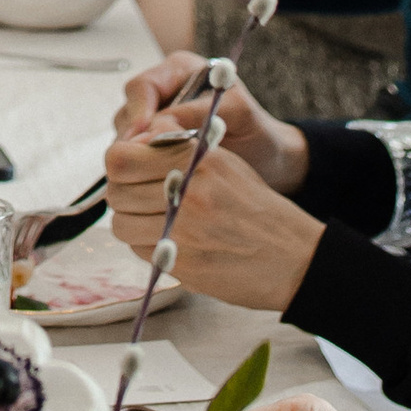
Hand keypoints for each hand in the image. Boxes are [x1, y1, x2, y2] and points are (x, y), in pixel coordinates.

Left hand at [104, 124, 322, 311]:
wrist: (294, 256)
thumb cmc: (256, 206)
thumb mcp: (223, 162)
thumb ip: (179, 149)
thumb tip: (134, 144)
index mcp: (197, 160)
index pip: (122, 157)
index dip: (119, 162)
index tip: (129, 166)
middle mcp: (187, 194)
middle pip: (116, 191)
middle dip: (122, 193)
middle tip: (136, 195)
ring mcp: (183, 233)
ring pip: (122, 224)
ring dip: (131, 221)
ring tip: (152, 220)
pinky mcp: (184, 265)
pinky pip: (142, 251)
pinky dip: (148, 245)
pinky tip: (170, 240)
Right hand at [113, 49, 305, 190]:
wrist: (272, 160)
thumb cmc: (258, 132)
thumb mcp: (235, 113)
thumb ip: (197, 114)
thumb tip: (157, 126)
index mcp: (179, 71)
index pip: (142, 86)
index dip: (138, 112)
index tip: (143, 137)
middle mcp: (163, 92)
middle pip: (128, 112)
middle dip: (134, 139)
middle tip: (145, 164)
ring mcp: (156, 120)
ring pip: (127, 137)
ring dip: (137, 157)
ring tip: (154, 176)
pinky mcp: (156, 148)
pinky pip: (137, 157)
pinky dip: (143, 170)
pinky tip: (155, 184)